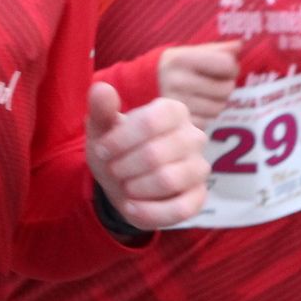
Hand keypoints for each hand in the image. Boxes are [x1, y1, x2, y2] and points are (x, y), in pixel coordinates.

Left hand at [86, 83, 208, 230]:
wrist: (121, 182)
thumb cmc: (115, 148)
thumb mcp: (101, 129)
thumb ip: (101, 109)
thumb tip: (101, 88)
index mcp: (172, 111)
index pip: (152, 120)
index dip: (121, 139)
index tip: (103, 150)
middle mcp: (193, 136)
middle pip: (156, 153)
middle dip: (123, 166)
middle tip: (113, 169)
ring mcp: (199, 168)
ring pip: (168, 180)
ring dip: (134, 188)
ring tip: (124, 186)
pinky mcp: (199, 197)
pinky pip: (179, 209)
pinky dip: (147, 212)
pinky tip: (131, 206)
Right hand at [158, 40, 241, 127]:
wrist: (138, 89)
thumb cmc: (171, 68)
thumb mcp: (187, 52)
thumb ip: (215, 49)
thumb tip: (240, 45)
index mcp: (180, 59)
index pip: (227, 64)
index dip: (231, 67)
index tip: (223, 68)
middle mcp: (177, 81)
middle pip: (226, 88)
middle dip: (224, 86)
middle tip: (213, 83)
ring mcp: (177, 104)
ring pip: (219, 108)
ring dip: (217, 102)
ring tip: (203, 96)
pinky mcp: (177, 123)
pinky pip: (208, 122)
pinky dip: (206, 116)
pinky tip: (195, 108)